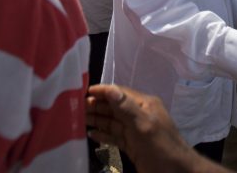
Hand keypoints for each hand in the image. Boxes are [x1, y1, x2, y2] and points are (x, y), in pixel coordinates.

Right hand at [86, 84, 225, 172]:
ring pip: (112, 122)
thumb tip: (110, 88)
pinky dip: (103, 135)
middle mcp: (139, 114)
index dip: (102, 91)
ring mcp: (135, 131)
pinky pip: (115, 136)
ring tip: (79, 119)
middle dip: (96, 106)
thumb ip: (126, 107)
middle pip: (114, 107)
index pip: (120, 93)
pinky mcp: (132, 145)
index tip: (83, 92)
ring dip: (97, 120)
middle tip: (75, 108)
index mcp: (144, 104)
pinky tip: (91, 135)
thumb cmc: (161, 147)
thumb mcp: (144, 126)